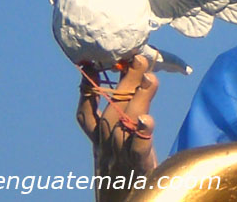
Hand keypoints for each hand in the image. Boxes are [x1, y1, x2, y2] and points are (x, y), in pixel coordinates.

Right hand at [77, 55, 158, 193]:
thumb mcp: (113, 153)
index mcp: (99, 144)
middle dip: (125, 81)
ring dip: (138, 98)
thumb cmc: (122, 179)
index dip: (87, 91)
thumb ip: (118, 126)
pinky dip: (141, 133)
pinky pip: (137, 149)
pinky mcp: (138, 169)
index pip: (87, 115)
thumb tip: (132, 97)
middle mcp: (106, 148)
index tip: (90, 66)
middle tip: (138, 56)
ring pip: (125, 124)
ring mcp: (120, 157)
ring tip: (149, 77)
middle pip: (112, 110)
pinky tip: (147, 118)